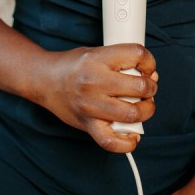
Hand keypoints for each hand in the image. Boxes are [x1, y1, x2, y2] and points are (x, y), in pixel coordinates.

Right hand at [41, 44, 157, 152]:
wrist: (44, 80)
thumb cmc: (72, 66)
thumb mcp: (95, 52)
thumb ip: (121, 62)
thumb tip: (150, 76)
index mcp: (97, 58)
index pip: (137, 55)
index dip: (150, 62)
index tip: (148, 68)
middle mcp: (94, 82)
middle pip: (140, 87)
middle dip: (151, 88)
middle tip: (147, 88)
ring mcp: (91, 105)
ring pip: (132, 114)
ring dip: (145, 111)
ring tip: (142, 107)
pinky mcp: (87, 125)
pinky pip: (112, 141)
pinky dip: (128, 142)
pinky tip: (132, 134)